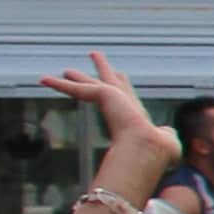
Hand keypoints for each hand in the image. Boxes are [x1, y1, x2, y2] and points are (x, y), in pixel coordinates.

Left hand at [41, 51, 174, 187]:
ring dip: (79, 76)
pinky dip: (59, 85)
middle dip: (104, 71)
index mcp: (139, 117)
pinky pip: (76, 89)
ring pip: (93, 82)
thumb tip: (169, 152)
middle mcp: (128, 104)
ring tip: (66, 70)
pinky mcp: (105, 94)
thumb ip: (163, 146)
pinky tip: (44, 80)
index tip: (122, 76)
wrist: (148, 148)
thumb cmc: (155, 155)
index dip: (125, 86)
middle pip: (112, 83)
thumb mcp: (165, 148)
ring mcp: (117, 98)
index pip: (129, 98)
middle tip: (97, 59)